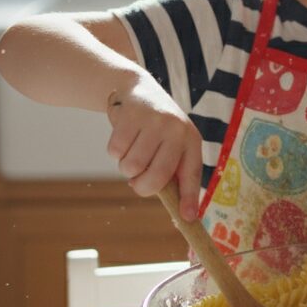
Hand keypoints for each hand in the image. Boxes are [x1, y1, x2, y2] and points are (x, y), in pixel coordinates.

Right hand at [104, 76, 202, 220]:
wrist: (137, 89)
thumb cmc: (156, 129)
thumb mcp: (172, 144)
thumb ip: (172, 172)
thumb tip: (179, 211)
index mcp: (191, 141)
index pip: (191, 174)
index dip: (189, 198)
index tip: (187, 217)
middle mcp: (176, 131)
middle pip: (156, 177)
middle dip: (142, 186)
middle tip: (137, 180)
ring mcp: (154, 122)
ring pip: (131, 167)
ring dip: (126, 167)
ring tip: (132, 150)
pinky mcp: (131, 115)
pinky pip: (115, 152)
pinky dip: (115, 152)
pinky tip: (124, 137)